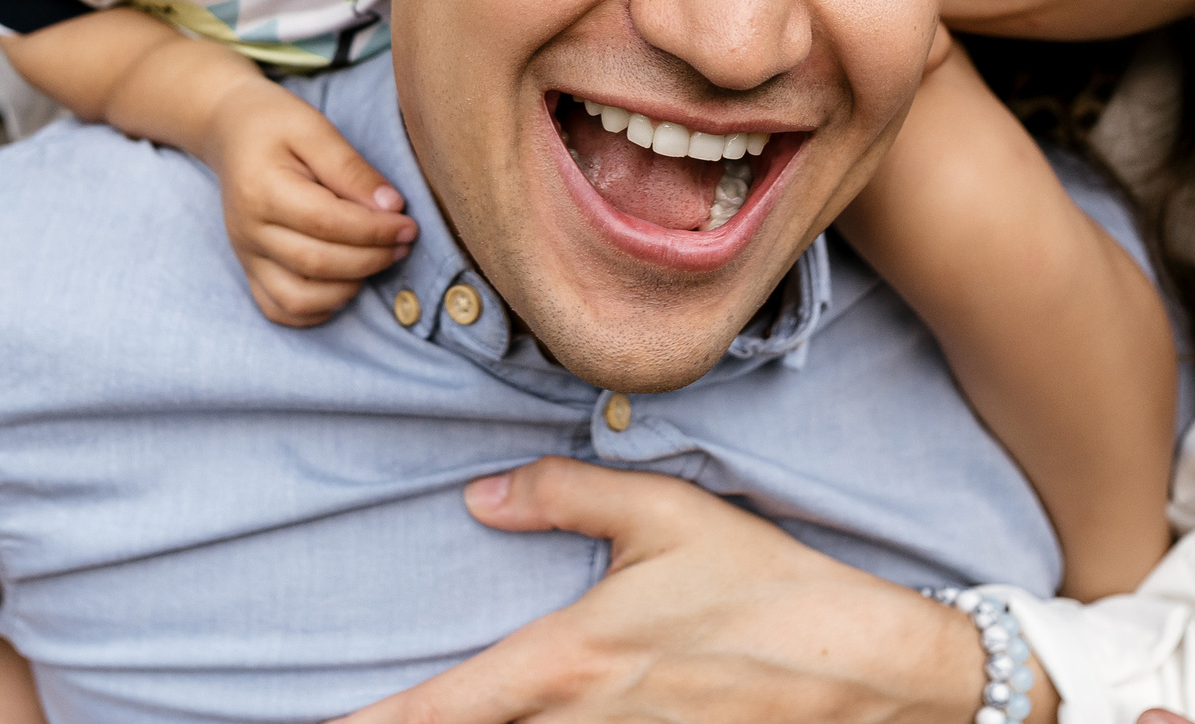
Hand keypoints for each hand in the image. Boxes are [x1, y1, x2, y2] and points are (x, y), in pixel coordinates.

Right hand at [209, 79, 419, 325]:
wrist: (231, 131)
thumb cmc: (276, 124)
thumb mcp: (315, 129)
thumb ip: (352, 169)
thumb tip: (392, 208)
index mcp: (262, 190)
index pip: (326, 223)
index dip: (374, 230)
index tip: (408, 224)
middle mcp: (248, 231)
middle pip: (316, 263)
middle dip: (371, 258)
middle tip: (404, 242)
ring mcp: (246, 255)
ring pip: (298, 298)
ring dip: (348, 288)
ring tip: (378, 261)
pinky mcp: (249, 269)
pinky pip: (280, 309)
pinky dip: (317, 309)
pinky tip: (345, 285)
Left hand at [330, 457, 987, 723]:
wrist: (867, 667)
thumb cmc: (765, 584)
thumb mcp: (666, 513)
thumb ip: (564, 494)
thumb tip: (480, 494)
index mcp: (571, 660)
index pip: (445, 708)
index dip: (377, 723)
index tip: (327, 720)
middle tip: (364, 715)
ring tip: (453, 711)